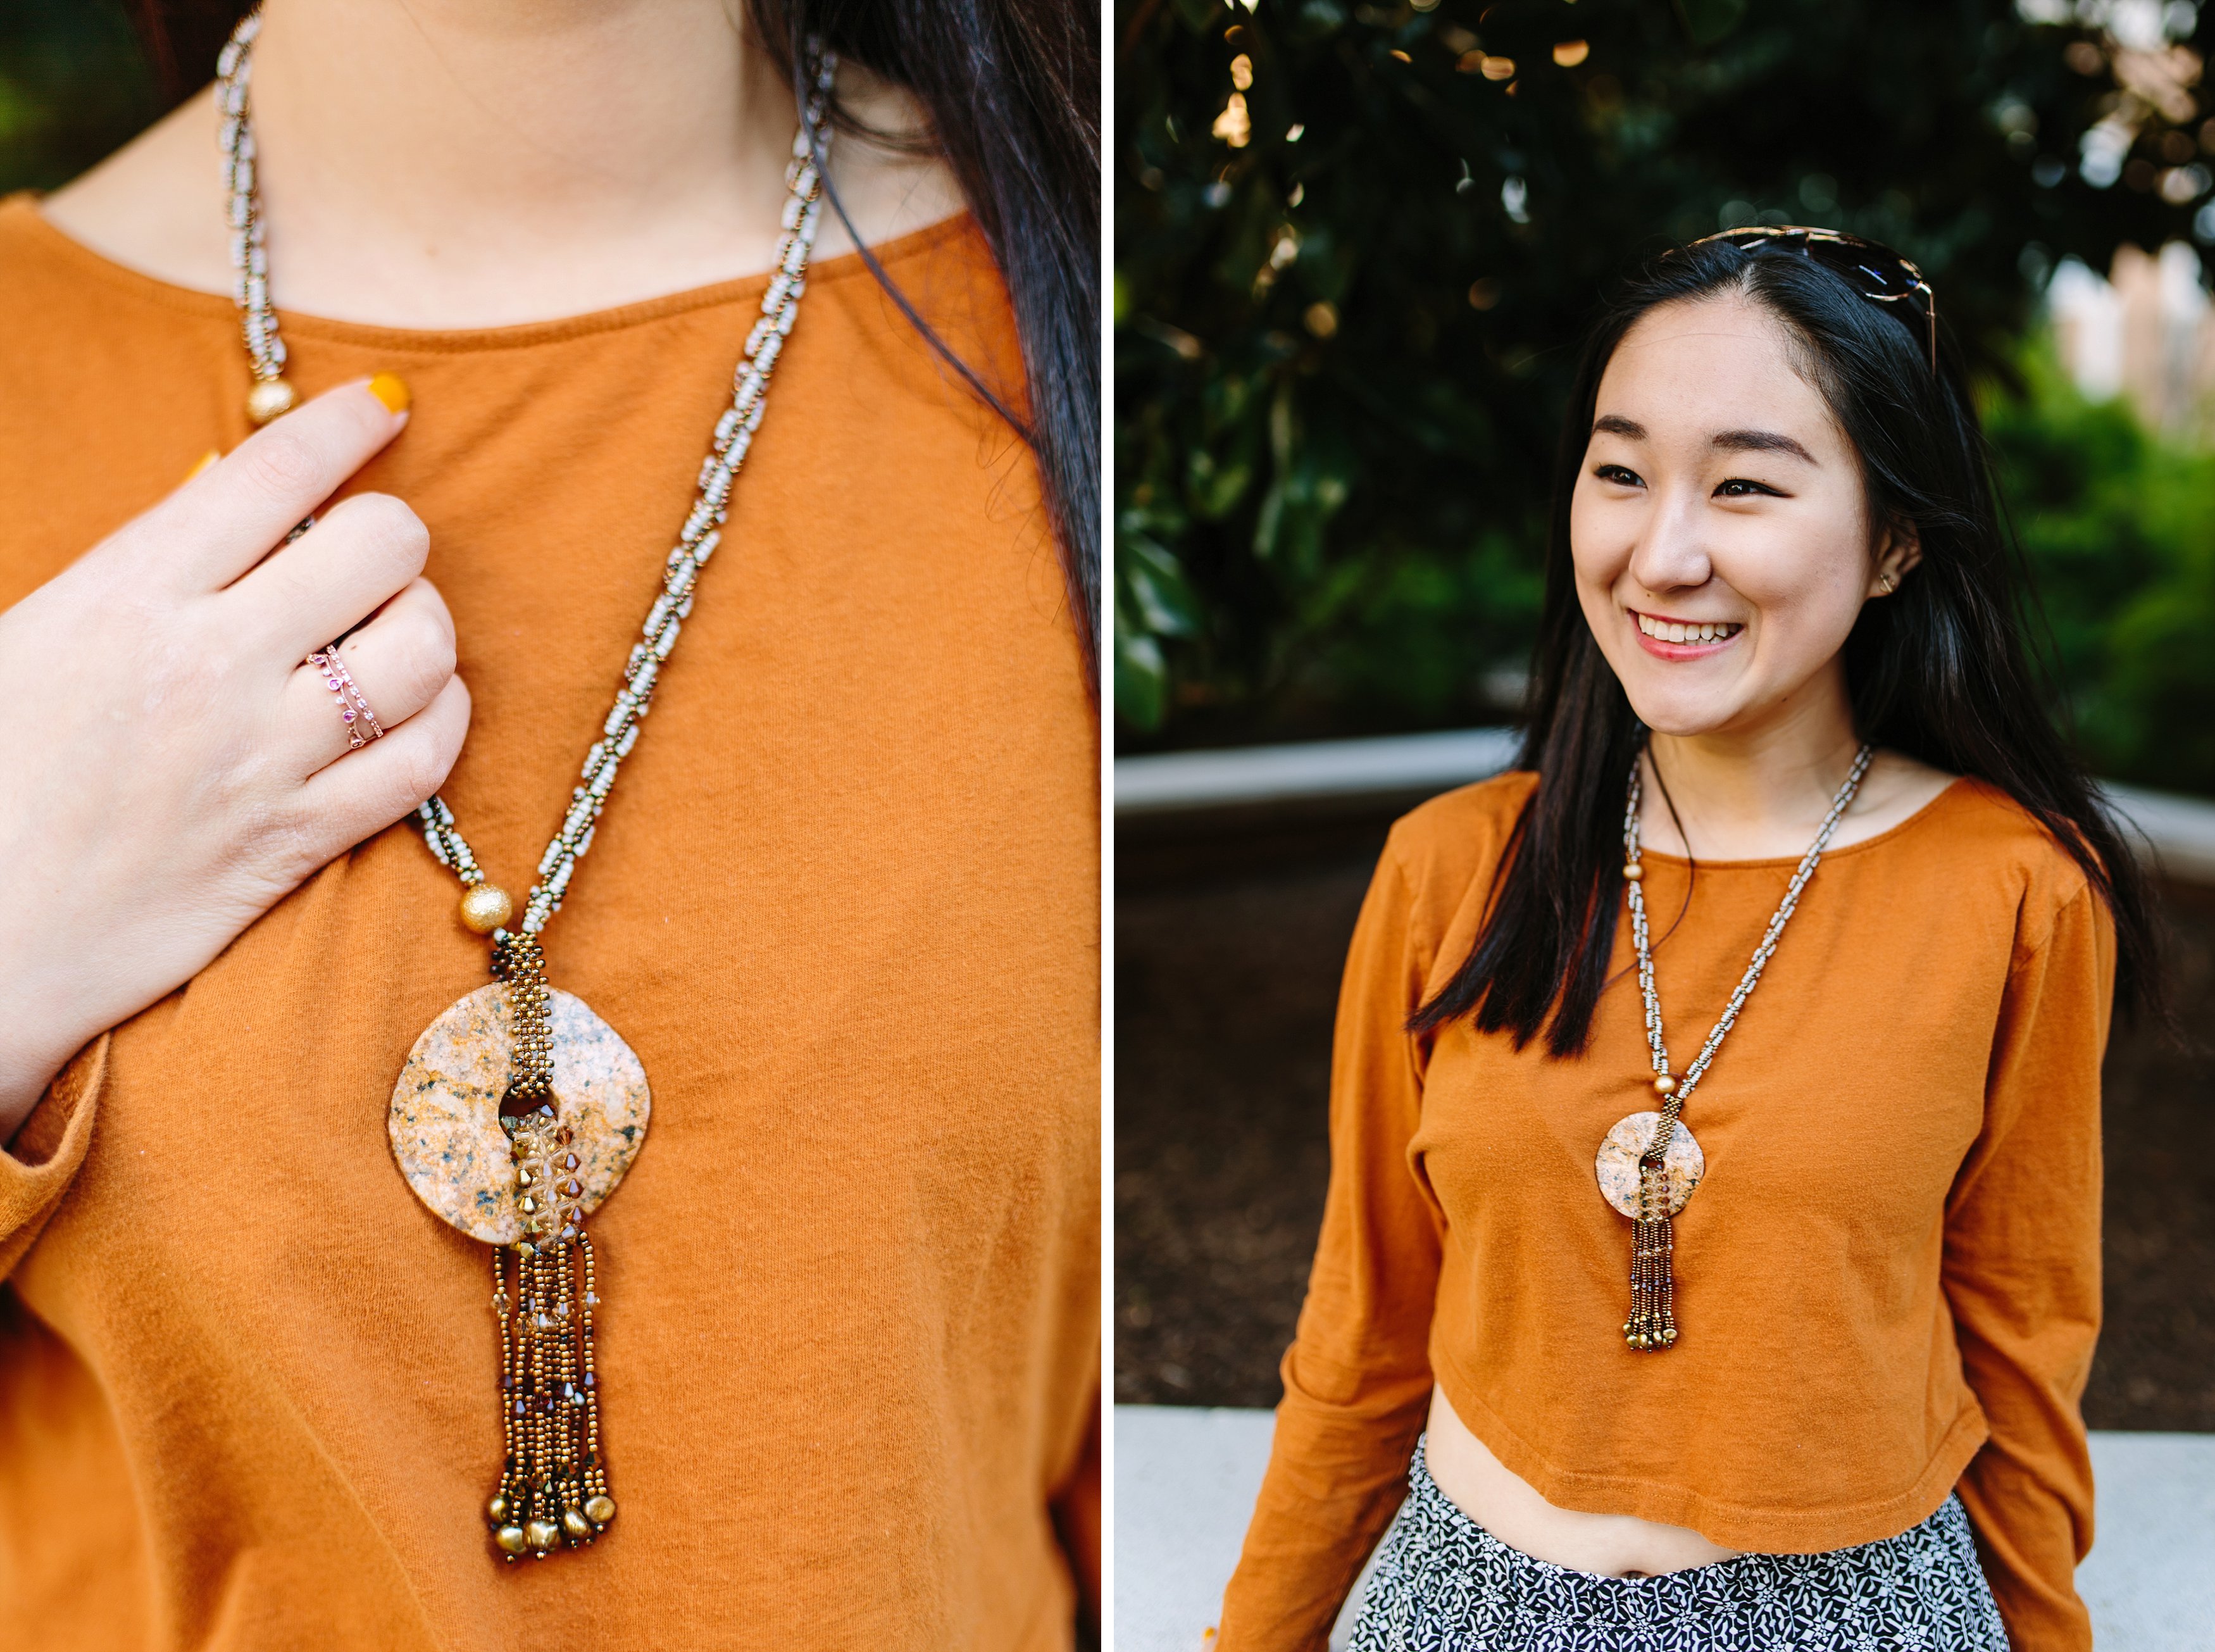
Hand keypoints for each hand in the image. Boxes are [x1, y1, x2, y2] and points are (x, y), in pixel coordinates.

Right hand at [0, 378, 469, 1136]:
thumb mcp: (31, 635)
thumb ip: (138, 569)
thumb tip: (226, 499)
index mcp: (127, 594)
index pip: (274, 474)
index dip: (348, 424)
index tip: (385, 408)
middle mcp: (209, 666)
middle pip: (380, 548)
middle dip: (391, 537)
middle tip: (365, 558)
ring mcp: (264, 758)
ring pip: (421, 651)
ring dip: (427, 627)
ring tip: (393, 633)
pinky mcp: (299, 842)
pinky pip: (424, 760)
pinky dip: (441, 720)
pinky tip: (419, 709)